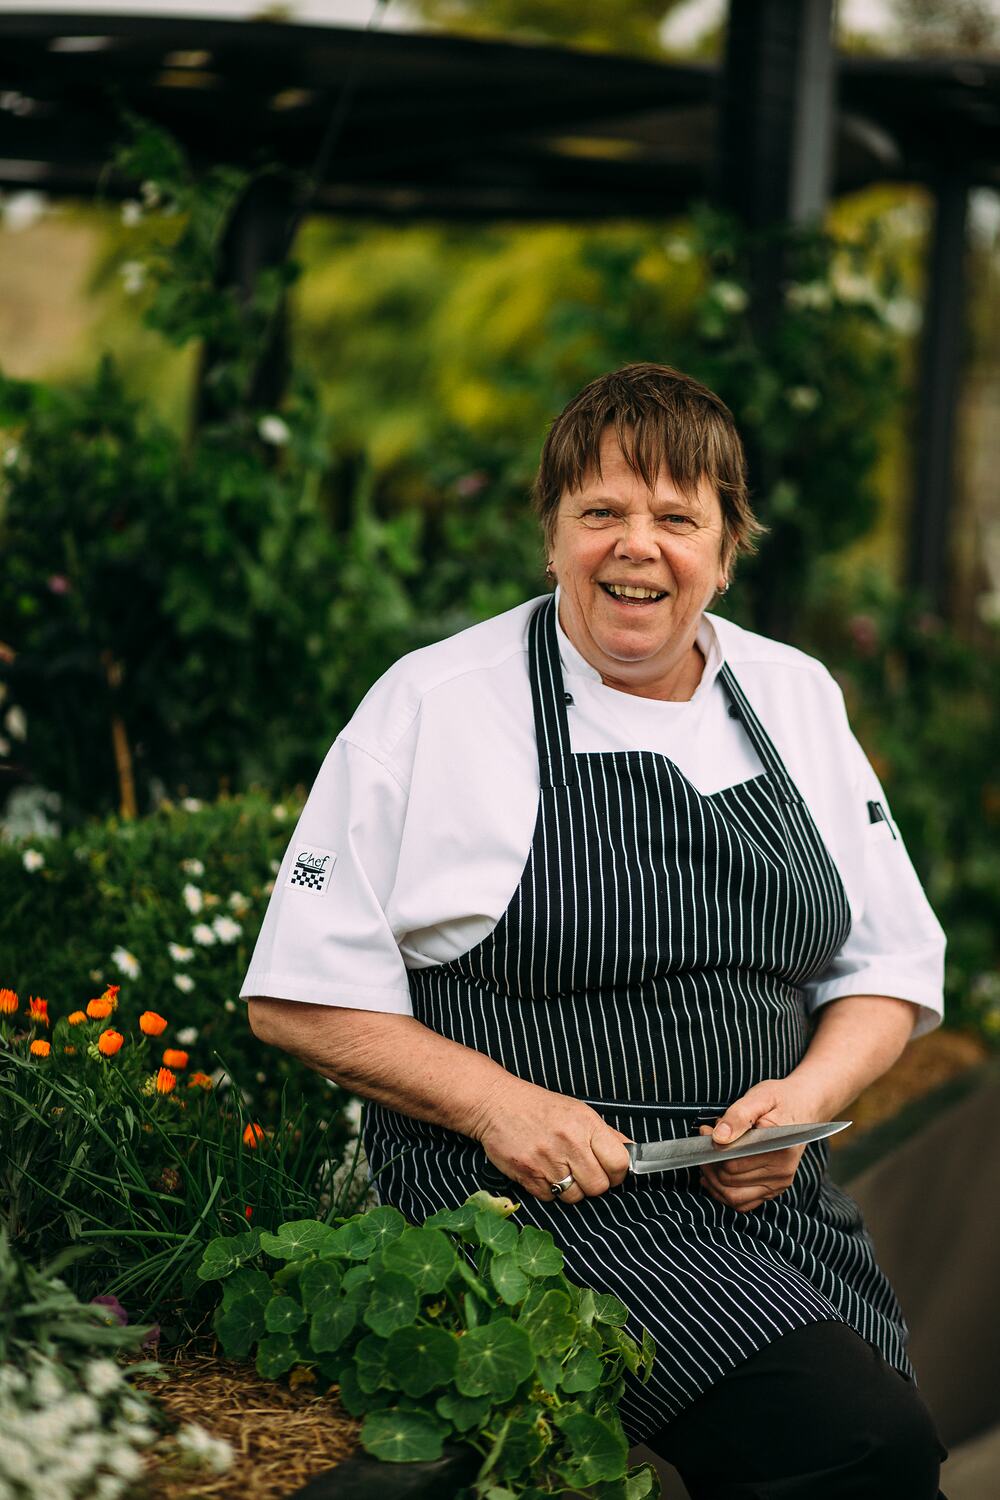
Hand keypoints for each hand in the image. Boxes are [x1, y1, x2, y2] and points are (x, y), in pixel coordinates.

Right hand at [471, 1079, 632, 1205]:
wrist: (495, 1103)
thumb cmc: (538, 1107)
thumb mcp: (577, 1111)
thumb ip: (605, 1134)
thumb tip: (631, 1151)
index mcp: (585, 1124)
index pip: (619, 1163)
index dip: (618, 1173)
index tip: (611, 1172)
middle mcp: (568, 1142)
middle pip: (599, 1186)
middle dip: (594, 1184)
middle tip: (584, 1172)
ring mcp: (547, 1160)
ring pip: (575, 1197)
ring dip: (571, 1189)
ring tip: (561, 1169)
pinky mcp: (527, 1175)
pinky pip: (550, 1198)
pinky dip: (549, 1190)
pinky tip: (543, 1170)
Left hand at [697, 1077, 827, 1213]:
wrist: (803, 1106)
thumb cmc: (780, 1099)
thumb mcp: (759, 1097)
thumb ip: (738, 1116)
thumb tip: (719, 1137)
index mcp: (779, 1147)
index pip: (734, 1160)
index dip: (713, 1148)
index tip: (704, 1132)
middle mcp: (782, 1170)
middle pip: (730, 1179)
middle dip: (710, 1161)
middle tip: (705, 1140)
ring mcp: (779, 1183)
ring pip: (733, 1196)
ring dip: (713, 1180)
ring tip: (707, 1159)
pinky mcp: (774, 1189)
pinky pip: (743, 1203)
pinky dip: (723, 1192)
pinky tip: (714, 1177)